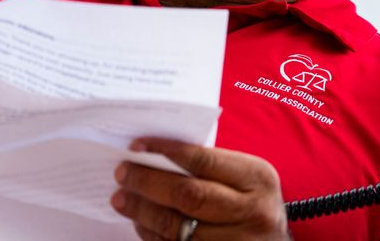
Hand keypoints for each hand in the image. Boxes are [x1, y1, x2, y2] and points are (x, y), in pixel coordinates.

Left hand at [110, 137, 289, 239]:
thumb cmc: (253, 201)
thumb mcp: (246, 177)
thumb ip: (212, 166)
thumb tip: (155, 155)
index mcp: (257, 178)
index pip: (203, 160)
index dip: (165, 151)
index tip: (137, 146)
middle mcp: (252, 212)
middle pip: (188, 195)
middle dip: (148, 182)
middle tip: (122, 172)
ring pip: (178, 228)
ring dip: (143, 212)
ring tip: (122, 198)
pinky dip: (153, 235)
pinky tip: (140, 222)